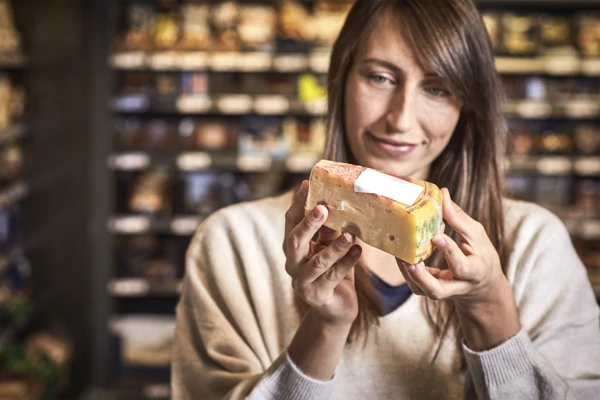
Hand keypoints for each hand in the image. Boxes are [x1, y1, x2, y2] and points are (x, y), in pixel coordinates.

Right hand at [283, 181, 361, 325]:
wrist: (336, 310)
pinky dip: (347, 263)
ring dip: (335, 247)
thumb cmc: (333, 272)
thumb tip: (337, 201)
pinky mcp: (318, 295)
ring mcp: (303, 282)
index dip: (298, 203)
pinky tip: (358, 251)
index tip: (306, 184)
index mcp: (293, 248)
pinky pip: (333, 277)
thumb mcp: (329, 247)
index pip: (291, 222)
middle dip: (308, 223)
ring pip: (318, 261)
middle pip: (295, 241)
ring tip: (349, 234)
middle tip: (323, 208)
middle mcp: (292, 264)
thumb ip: (329, 230)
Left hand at [397, 188, 519, 349]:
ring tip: (399, 253)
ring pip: (421, 290)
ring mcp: (441, 291)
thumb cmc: (480, 256)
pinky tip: (400, 252)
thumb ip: (459, 218)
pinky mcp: (429, 290)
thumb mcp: (477, 236)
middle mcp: (457, 286)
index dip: (449, 252)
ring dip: (407, 273)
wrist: (482, 285)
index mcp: (474, 272)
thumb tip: (443, 193)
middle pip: (437, 290)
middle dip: (421, 276)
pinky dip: (405, 270)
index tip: (437, 235)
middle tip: (410, 260)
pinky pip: (415, 284)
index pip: (461, 267)